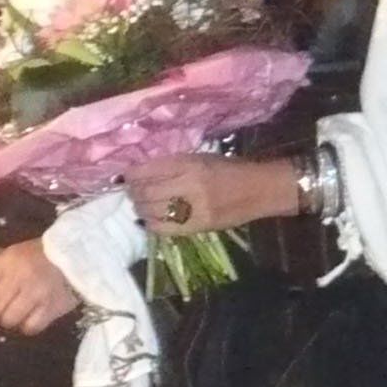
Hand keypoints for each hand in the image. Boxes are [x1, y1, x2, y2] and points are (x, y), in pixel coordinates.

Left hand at [0, 240, 79, 336]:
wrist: (77, 256)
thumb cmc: (41, 255)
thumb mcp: (14, 254)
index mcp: (7, 262)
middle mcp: (20, 277)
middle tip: (0, 313)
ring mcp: (36, 294)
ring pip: (9, 320)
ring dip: (10, 322)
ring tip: (16, 316)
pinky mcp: (51, 309)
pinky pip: (30, 327)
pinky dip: (28, 327)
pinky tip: (31, 318)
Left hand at [128, 154, 300, 236]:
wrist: (260, 189)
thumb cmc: (230, 169)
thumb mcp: (200, 158)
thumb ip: (172, 165)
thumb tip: (141, 173)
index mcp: (189, 163)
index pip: (148, 170)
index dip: (131, 174)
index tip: (126, 175)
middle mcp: (189, 185)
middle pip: (146, 192)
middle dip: (133, 192)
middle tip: (131, 191)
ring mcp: (193, 208)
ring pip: (152, 211)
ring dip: (139, 208)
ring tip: (139, 205)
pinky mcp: (198, 226)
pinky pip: (164, 229)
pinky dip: (150, 224)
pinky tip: (147, 220)